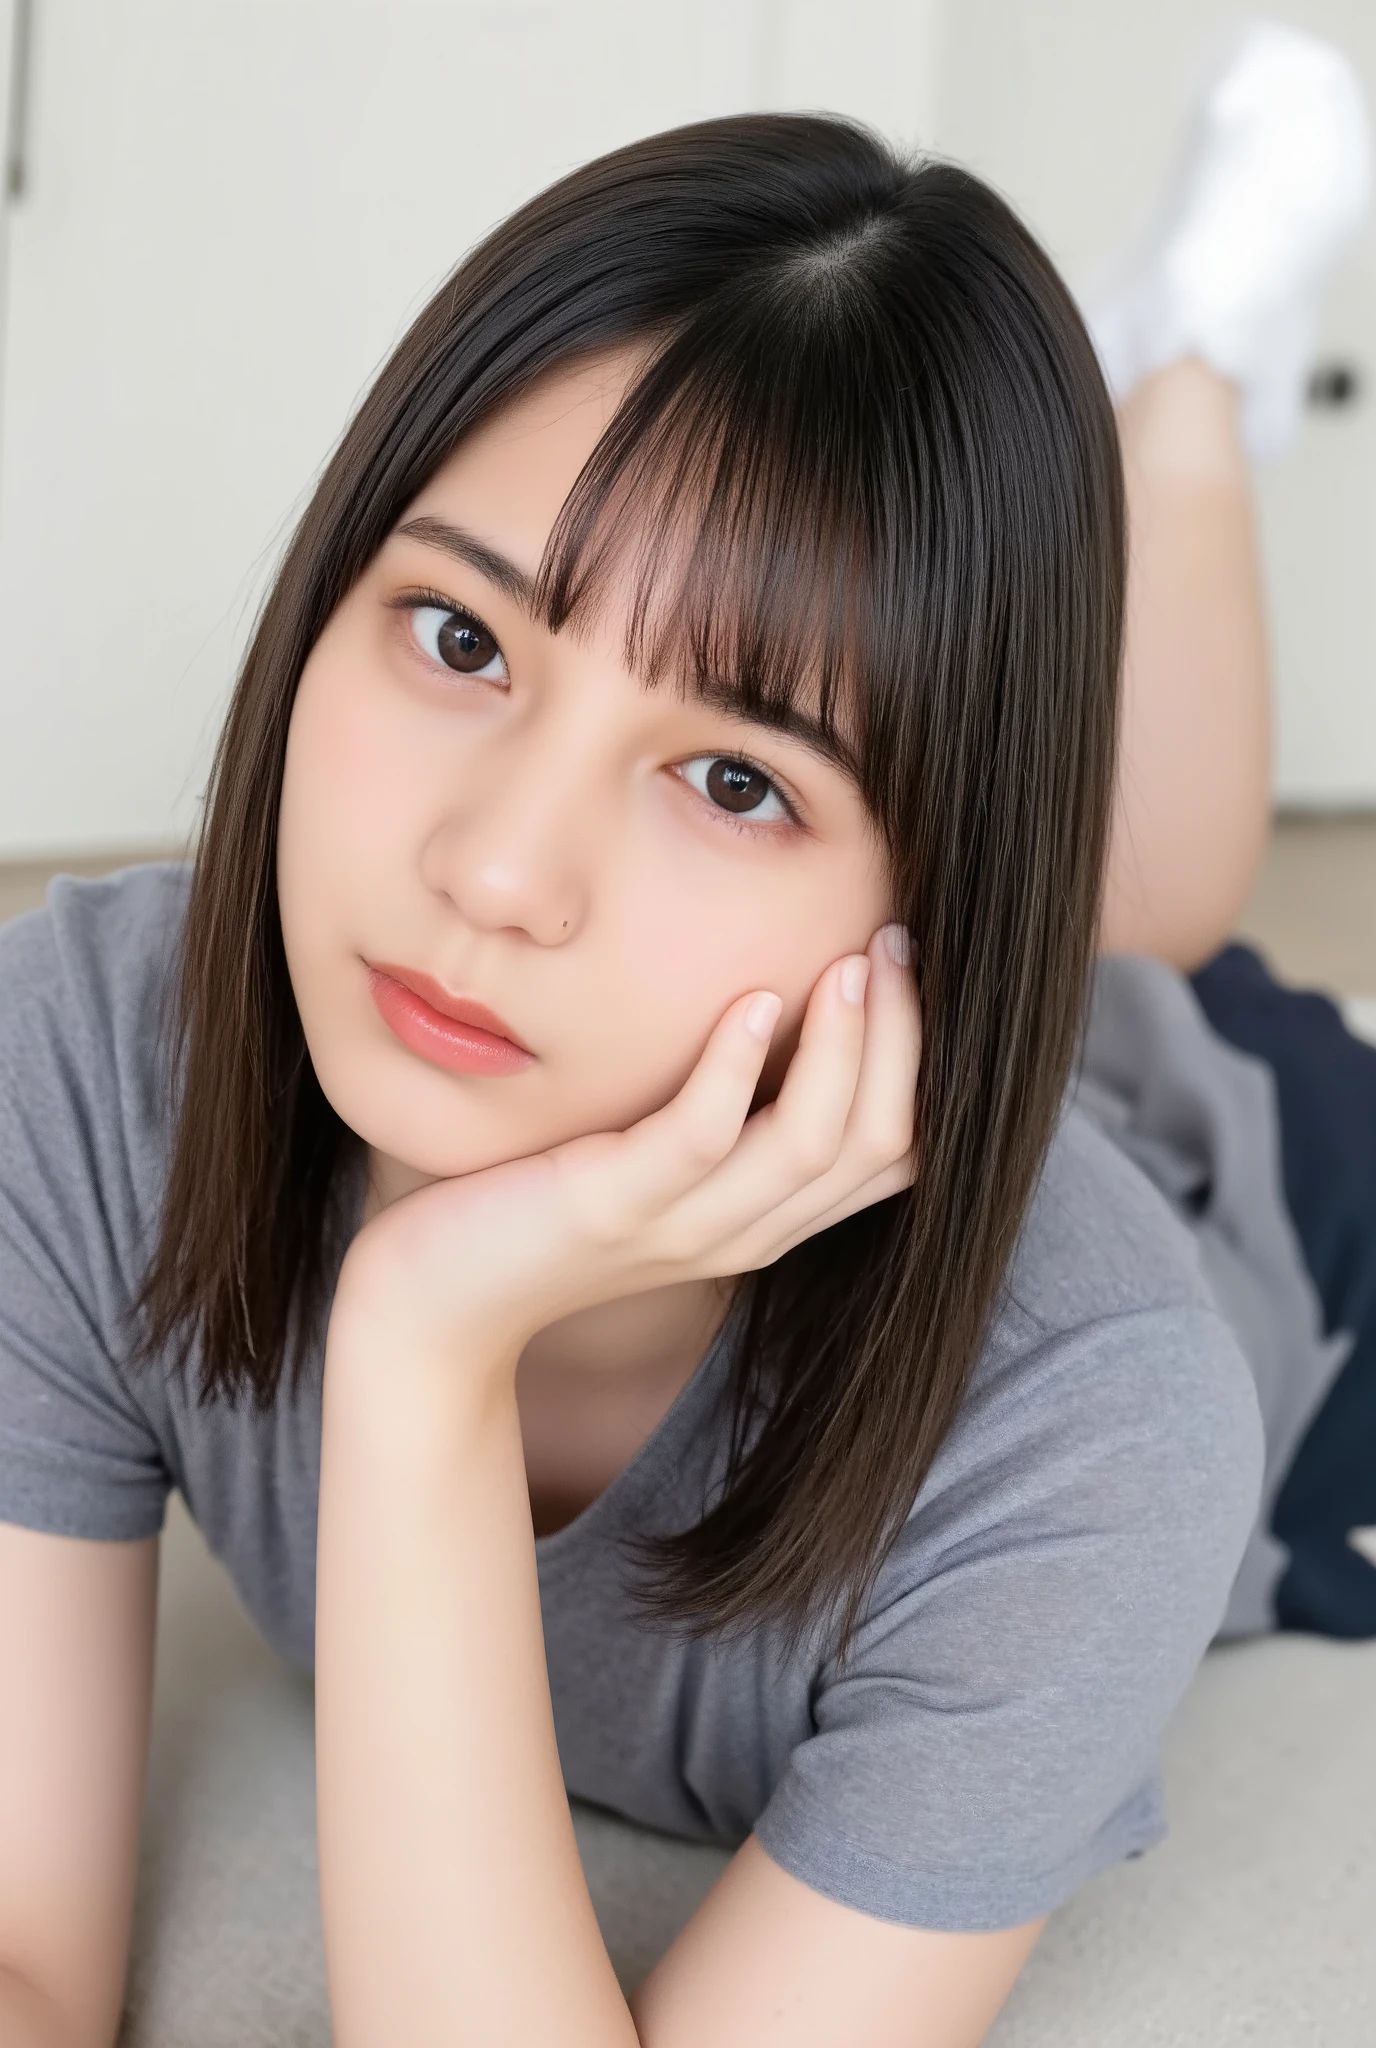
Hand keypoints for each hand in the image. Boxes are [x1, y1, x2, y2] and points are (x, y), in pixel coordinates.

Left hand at [329, 922, 920, 1376]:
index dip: (920, 1063)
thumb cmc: (540, 1208)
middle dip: (902, 1036)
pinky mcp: (612, 1206)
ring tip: (850, 962)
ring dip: (845, 1044)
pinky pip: (701, 1137)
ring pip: (812, 1142)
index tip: (907, 968)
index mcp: (766, 1219)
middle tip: (894, 941)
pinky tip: (750, 1000)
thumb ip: (721, 1109)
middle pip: (876, 1142)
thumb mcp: (653, 1162)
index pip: (896, 1155)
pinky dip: (736, 1065)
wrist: (433, 1303)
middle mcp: (744, 1230)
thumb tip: (773, 1003)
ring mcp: (681, 1224)